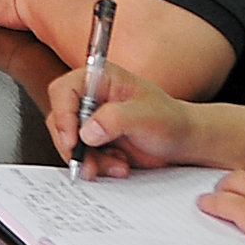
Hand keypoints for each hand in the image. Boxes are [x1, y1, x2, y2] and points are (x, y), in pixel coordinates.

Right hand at [44, 57, 197, 176]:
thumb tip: (87, 131)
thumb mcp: (146, 117)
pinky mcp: (93, 140)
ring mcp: (90, 120)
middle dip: (73, 146)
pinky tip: (118, 165)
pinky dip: (96, 165)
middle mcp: (91, 97)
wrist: (183, 142)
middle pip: (60, 118)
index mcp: (100, 79)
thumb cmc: (171, 121)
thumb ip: (115, 119)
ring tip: (116, 165)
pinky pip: (81, 155)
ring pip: (69, 141)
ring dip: (89, 159)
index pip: (64, 90)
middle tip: (86, 163)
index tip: (73, 139)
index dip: (63, 114)